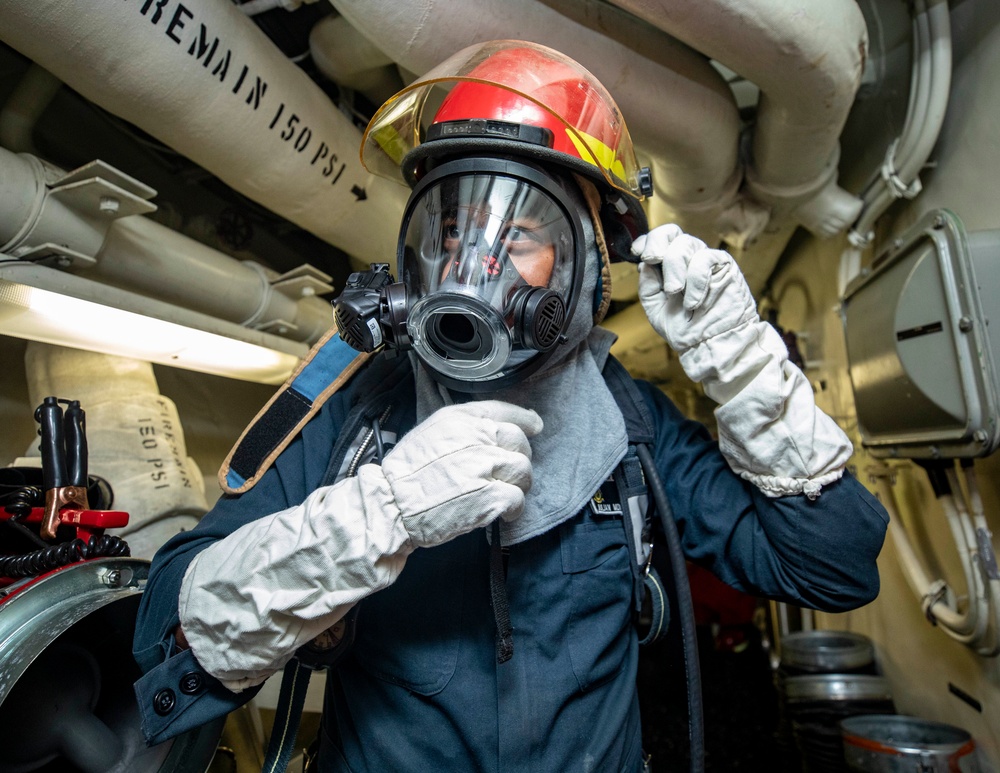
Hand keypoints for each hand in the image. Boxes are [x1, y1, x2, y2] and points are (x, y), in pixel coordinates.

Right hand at [377, 400, 541, 546]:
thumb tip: (487, 433)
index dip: (524, 419)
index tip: (534, 425)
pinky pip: (518, 499)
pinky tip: (504, 514)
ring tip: (505, 494)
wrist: (392, 505)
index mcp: (461, 419)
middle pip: (519, 441)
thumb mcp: (429, 433)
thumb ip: (460, 429)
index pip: (503, 410)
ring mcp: (486, 467)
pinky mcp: (491, 497)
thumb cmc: (405, 474)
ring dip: (518, 484)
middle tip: (509, 473)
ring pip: (523, 470)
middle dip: (518, 456)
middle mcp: (477, 438)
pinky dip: (514, 509)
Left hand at [633, 224, 756, 351]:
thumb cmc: (685, 328)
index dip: (646, 240)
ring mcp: (706, 259)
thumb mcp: (656, 309)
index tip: (637, 251)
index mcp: (669, 264)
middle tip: (651, 260)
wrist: (711, 344)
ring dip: (674, 268)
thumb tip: (644, 264)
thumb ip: (648, 286)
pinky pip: (705, 259)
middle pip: (671, 233)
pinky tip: (693, 301)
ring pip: (685, 244)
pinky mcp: (724, 265)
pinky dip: (695, 280)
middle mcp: (687, 257)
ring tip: (674, 293)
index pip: (658, 239)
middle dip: (657, 245)